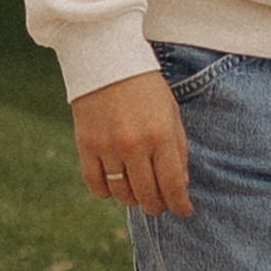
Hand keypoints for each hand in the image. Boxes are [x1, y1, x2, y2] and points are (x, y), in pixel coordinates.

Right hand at [71, 69, 193, 215]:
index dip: (180, 204)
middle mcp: (135, 145)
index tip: (184, 210)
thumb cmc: (145, 87)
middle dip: (157, 206)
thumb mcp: (171, 113)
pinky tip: (115, 185)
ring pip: (122, 194)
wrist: (106, 60)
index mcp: (161, 135)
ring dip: (133, 200)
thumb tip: (181, 185)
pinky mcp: (86, 146)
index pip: (173, 184)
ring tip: (139, 193)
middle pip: (147, 195)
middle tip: (160, 205)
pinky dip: (107, 192)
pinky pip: (96, 185)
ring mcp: (108, 147)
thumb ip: (178, 149)